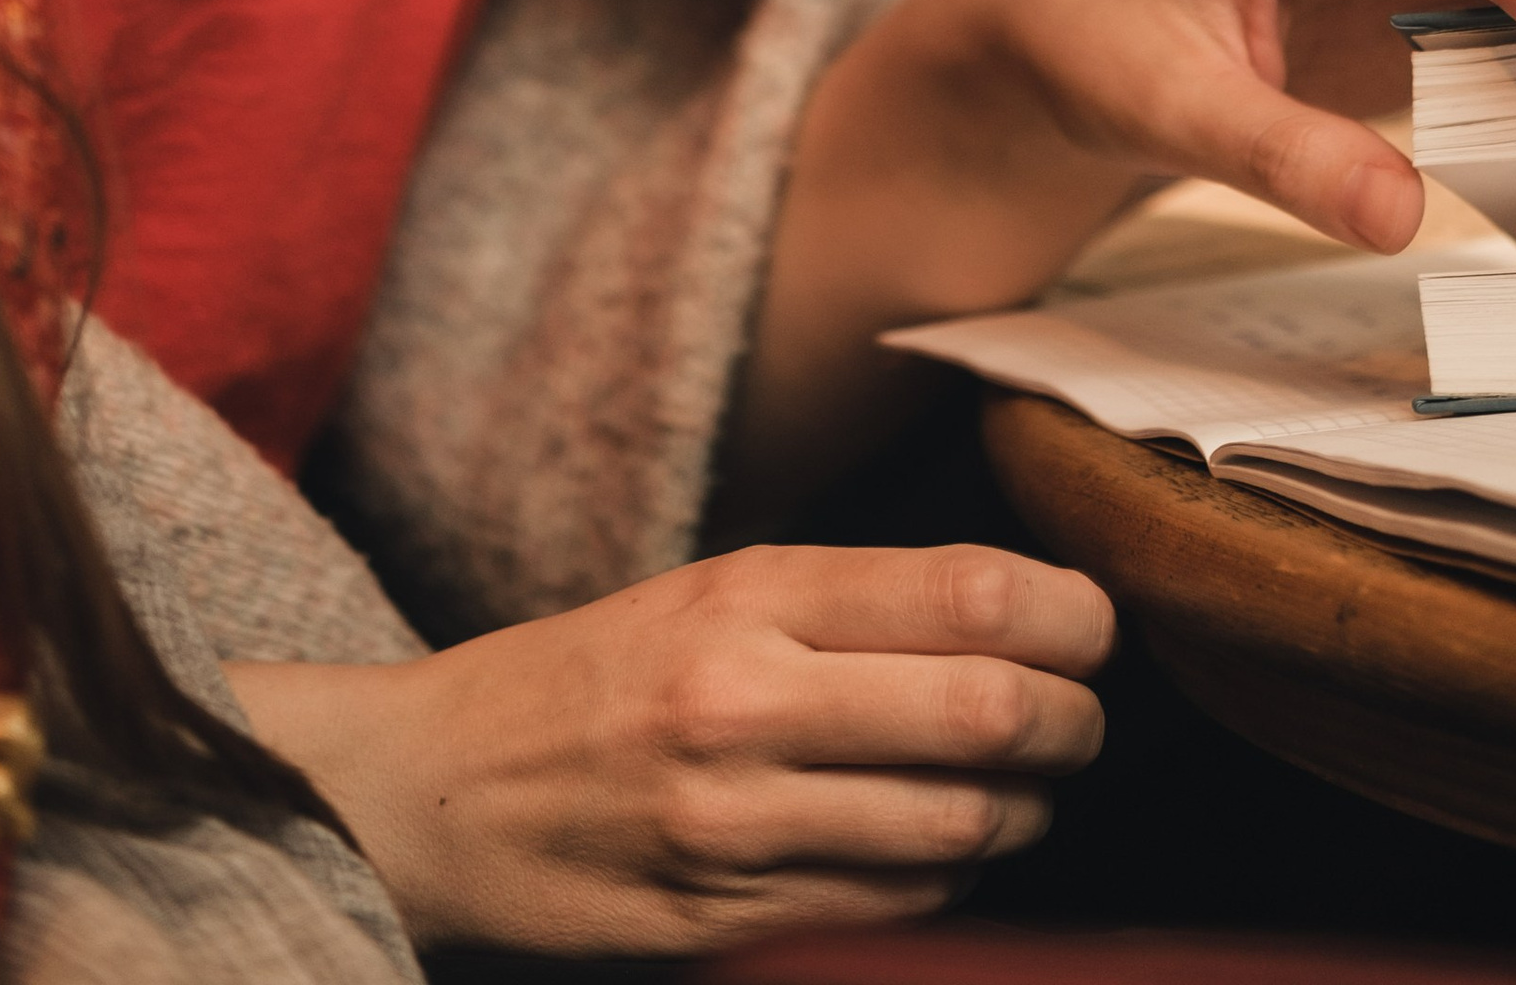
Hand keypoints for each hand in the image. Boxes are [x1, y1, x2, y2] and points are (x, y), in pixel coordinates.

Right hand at [228, 540, 1109, 952]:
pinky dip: (948, 884)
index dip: (1070, 616)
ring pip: (961, 828)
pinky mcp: (724, 923)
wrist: (422, 794)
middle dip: (1074, 723)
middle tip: (1084, 720)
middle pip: (991, 714)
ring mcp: (736, 825)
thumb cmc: (580, 681)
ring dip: (1023, 814)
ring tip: (1022, 791)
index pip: (968, 593)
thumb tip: (1011, 612)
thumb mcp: (702, 592)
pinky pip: (894, 913)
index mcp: (747, 595)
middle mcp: (747, 701)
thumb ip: (844, 603)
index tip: (1093, 628)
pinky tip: (942, 854)